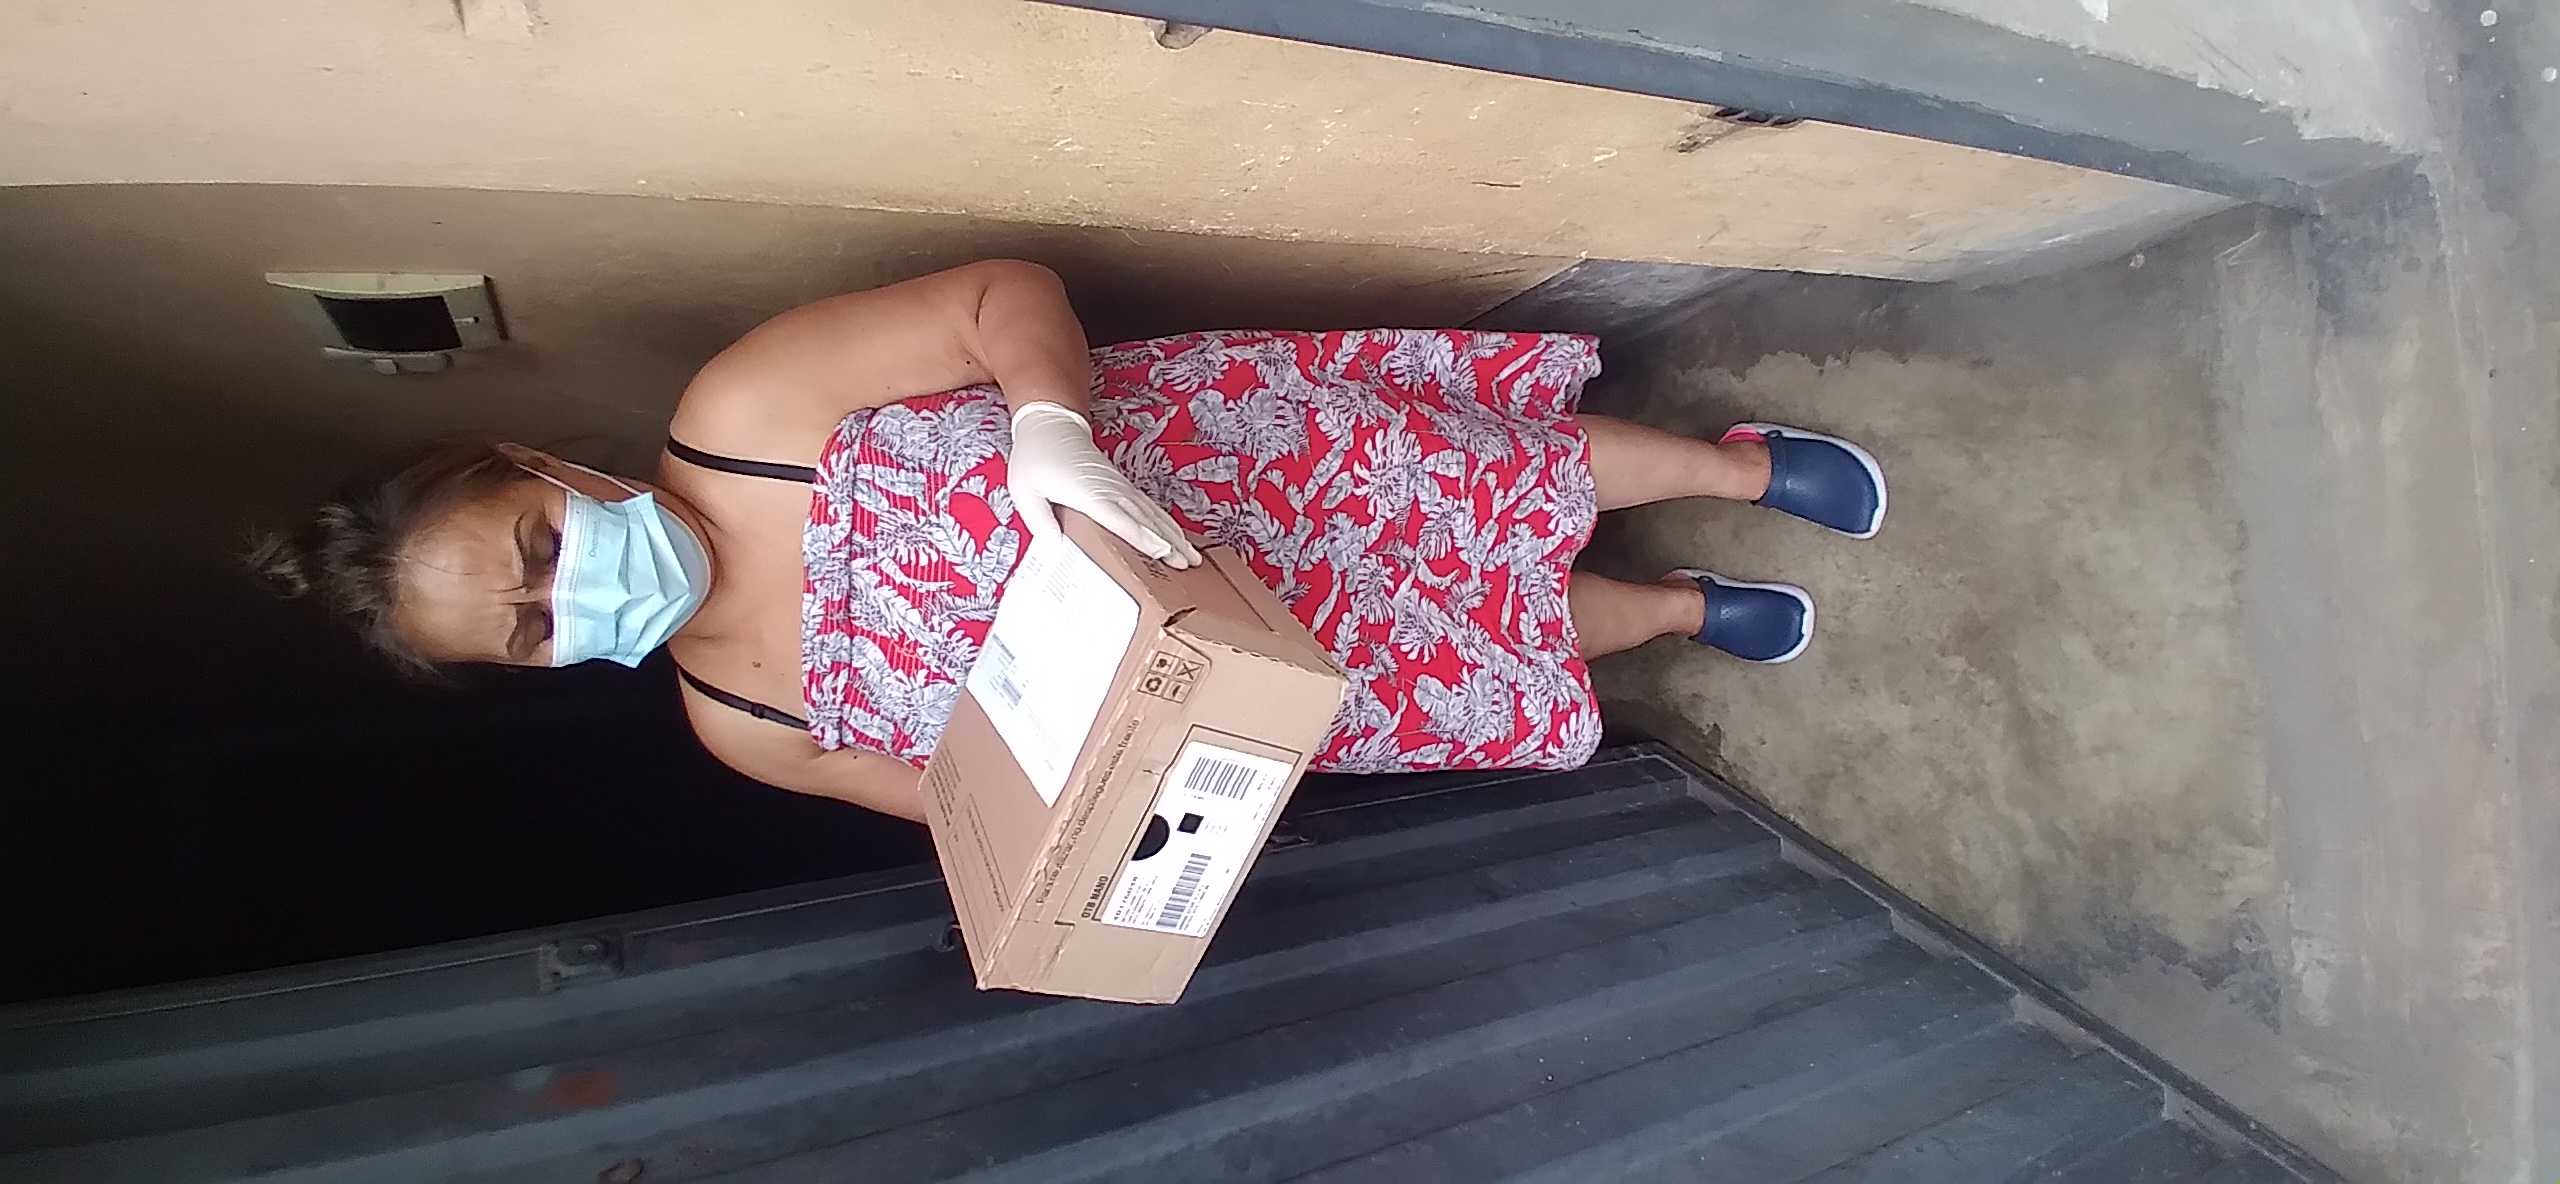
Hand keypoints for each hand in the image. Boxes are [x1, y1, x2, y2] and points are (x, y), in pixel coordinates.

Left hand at [1006, 401, 1203, 567]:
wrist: (1052, 423)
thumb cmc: (1036, 457)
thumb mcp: (1024, 489)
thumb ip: (1039, 519)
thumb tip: (1054, 547)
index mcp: (1087, 493)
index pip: (1118, 518)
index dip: (1141, 536)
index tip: (1162, 551)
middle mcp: (1109, 489)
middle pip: (1145, 519)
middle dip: (1168, 542)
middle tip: (1188, 563)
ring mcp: (1119, 486)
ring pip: (1152, 514)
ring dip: (1174, 535)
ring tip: (1192, 557)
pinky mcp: (1121, 485)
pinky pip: (1148, 506)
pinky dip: (1165, 523)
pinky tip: (1176, 536)